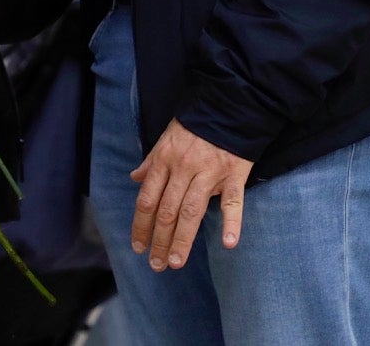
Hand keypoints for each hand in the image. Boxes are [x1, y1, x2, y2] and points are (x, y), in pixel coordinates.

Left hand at [130, 120, 254, 272]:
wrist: (229, 104)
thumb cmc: (195, 123)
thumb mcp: (167, 136)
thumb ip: (151, 161)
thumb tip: (135, 179)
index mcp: (165, 160)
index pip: (148, 199)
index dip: (141, 226)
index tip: (138, 247)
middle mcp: (184, 168)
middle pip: (167, 210)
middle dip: (159, 240)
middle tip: (156, 265)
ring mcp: (210, 172)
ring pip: (192, 211)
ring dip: (183, 239)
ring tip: (176, 262)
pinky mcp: (234, 173)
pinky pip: (233, 201)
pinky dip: (232, 222)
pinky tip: (228, 243)